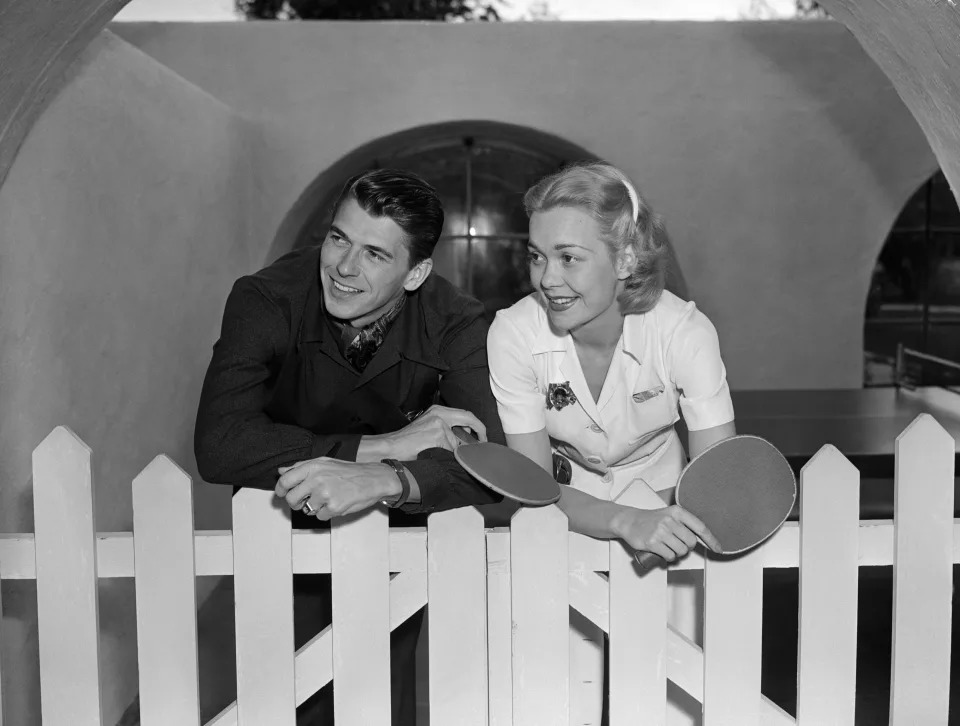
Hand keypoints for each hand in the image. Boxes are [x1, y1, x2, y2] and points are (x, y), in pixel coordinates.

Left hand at [275, 458, 400, 520]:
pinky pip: (320, 517)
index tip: (281, 493)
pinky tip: (336, 503)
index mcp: (313, 467)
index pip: (285, 480)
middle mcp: (317, 480)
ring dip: (314, 508)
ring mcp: (325, 494)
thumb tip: (281, 471)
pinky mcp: (334, 507)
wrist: (373, 479)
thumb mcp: (325, 462)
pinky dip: (327, 513)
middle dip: (296, 503)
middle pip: (291, 499)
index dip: (280, 489)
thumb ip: (301, 466)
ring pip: (306, 510)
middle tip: (304, 501)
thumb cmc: (349, 471)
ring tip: (328, 499)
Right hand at [363, 404, 486, 459]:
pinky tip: (436, 458)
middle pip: (468, 419)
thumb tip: (464, 442)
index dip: (477, 426)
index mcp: (438, 411)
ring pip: (458, 440)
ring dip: (455, 451)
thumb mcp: (428, 429)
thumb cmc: (406, 442)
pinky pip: (450, 450)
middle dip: (478, 432)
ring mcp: (439, 424)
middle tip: (481, 444)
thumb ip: (446, 431)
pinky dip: (447, 457)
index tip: (482, 437)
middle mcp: (440, 413)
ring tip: (443, 455)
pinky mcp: (437, 435)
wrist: (390, 447)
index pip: (465, 414)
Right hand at [613, 505, 720, 562]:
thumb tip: (703, 540)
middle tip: (677, 544)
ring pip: (681, 551)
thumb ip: (684, 524)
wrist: (629, 521)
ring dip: (677, 554)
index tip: (718, 549)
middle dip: (687, 547)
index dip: (711, 540)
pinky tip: (662, 551)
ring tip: (668, 547)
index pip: (700, 527)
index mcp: (677, 512)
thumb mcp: (669, 515)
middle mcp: (670, 520)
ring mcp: (660, 531)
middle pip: (691, 543)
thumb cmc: (651, 520)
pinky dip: (668, 558)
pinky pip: (669, 556)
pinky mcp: (652, 542)